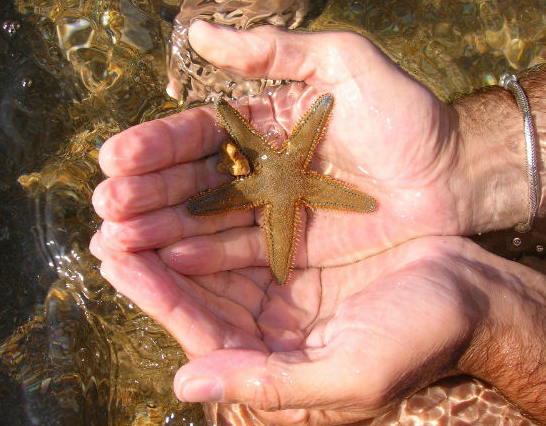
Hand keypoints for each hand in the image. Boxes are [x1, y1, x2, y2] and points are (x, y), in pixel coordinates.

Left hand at [90, 231, 545, 424]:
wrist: (469, 293)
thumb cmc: (420, 338)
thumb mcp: (351, 376)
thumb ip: (270, 385)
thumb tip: (185, 384)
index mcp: (273, 363)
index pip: (199, 333)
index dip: (155, 296)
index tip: (115, 259)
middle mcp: (268, 328)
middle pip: (194, 294)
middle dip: (148, 260)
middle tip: (106, 224)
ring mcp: (280, 289)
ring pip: (210, 261)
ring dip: (170, 231)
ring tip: (129, 202)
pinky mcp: (294, 253)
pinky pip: (242, 233)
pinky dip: (212, 214)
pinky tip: (185, 191)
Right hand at [93, 21, 519, 269]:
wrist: (451, 175)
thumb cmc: (404, 115)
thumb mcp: (343, 62)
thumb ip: (273, 51)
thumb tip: (195, 34)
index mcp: (265, 121)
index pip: (199, 132)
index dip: (156, 143)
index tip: (115, 155)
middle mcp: (260, 167)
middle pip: (192, 179)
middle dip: (147, 191)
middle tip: (106, 202)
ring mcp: (272, 209)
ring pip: (207, 217)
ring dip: (162, 227)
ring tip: (118, 235)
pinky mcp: (290, 246)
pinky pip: (241, 250)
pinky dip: (206, 255)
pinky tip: (170, 258)